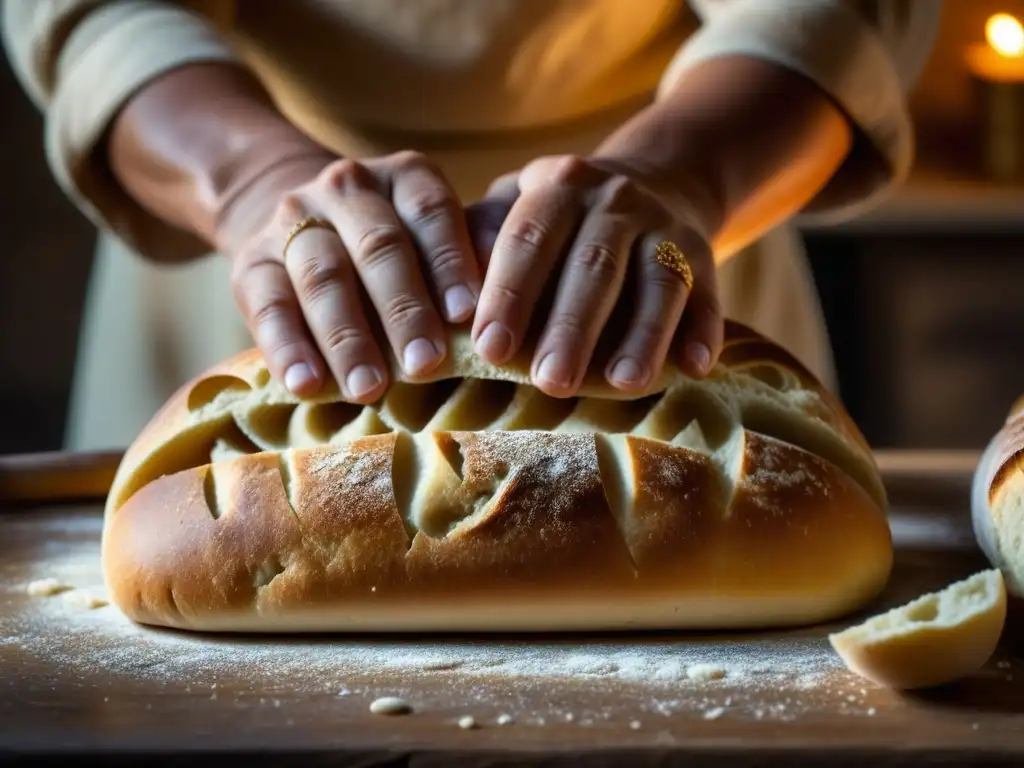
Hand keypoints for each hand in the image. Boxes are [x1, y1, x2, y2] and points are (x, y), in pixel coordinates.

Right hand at [219, 151, 481, 401]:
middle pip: (379, 246)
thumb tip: (505, 302)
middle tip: (427, 366)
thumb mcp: (438, 243)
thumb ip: (472, 260)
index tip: (467, 316)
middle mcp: (348, 187)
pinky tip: (306, 385)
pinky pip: (267, 304)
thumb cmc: (401, 255)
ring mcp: (293, 220)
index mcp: (404, 177)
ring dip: (347, 337)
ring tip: (369, 389)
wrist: (307, 230)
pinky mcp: (251, 262)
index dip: (449, 261)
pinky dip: (286, 347)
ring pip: (322, 275)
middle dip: (404, 310)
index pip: (431, 210)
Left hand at [466, 155, 722, 397]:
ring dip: (642, 334)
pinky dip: (703, 331)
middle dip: (571, 326)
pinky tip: (695, 367)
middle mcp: (616, 200)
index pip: (529, 239)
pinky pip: (707, 295)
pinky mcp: (705, 256)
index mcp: (558, 187)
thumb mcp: (516, 207)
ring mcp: (666, 227)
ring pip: (657, 282)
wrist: (655, 180)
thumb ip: (478, 239)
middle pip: (594, 266)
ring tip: (623, 384)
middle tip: (549, 381)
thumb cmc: (560, 219)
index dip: (509, 294)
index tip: (489, 347)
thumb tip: (438, 299)